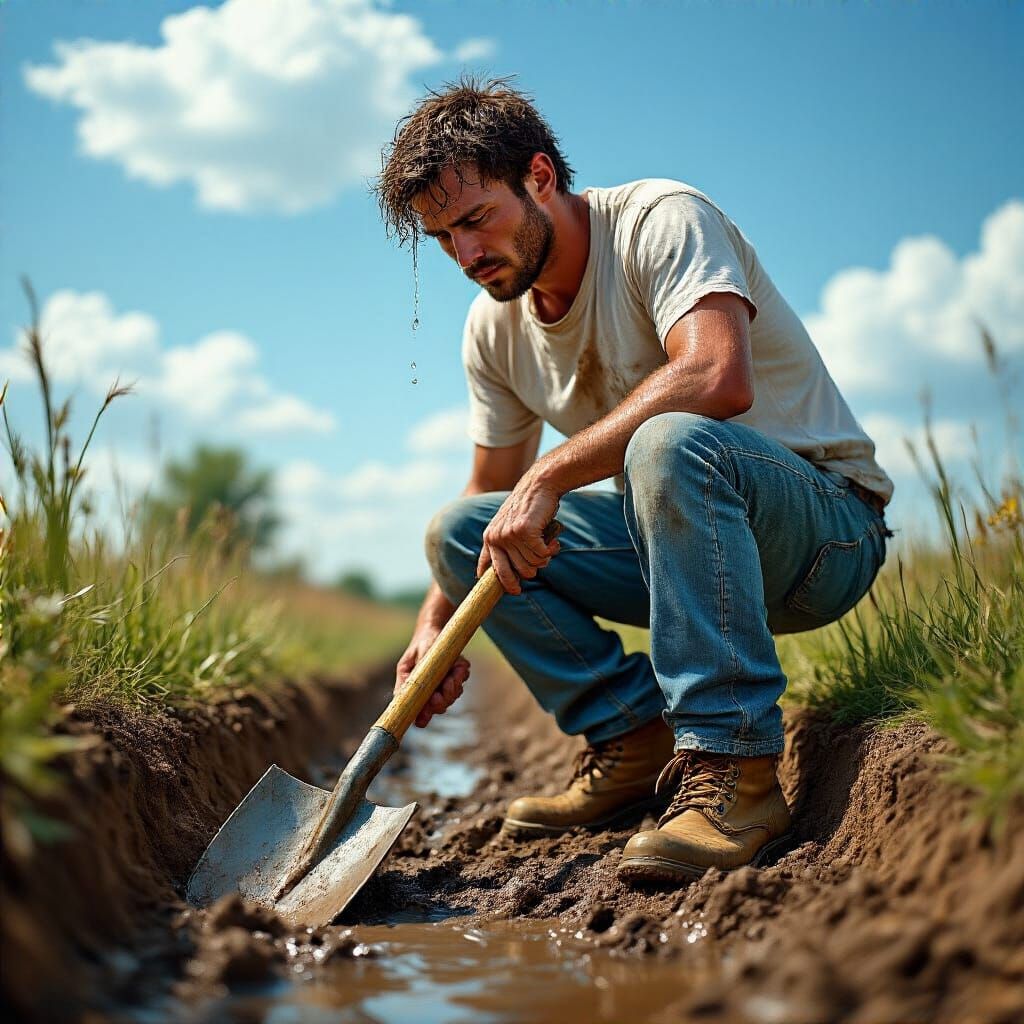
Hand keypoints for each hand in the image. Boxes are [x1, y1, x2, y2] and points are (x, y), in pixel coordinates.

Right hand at [395, 624, 469, 727]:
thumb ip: (407, 680)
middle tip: (447, 684)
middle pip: (440, 706)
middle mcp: (432, 690)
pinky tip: (459, 665)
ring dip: (455, 685)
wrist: (431, 630)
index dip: (425, 714)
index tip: (432, 701)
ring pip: (453, 694)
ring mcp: (445, 683)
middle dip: (445, 698)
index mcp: (416, 690)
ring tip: (454, 673)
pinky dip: (462, 673)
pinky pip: (462, 678)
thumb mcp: (408, 663)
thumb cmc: (418, 646)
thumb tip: (399, 698)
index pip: (420, 712)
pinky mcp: (456, 674)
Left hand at [476, 471, 560, 593]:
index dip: (502, 582)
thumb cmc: (529, 507)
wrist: (539, 484)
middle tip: (541, 559)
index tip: (513, 591)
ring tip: (546, 543)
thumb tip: (514, 572)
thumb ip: (506, 544)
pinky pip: (542, 555)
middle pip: (518, 573)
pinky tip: (554, 542)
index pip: (489, 569)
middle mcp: (496, 538)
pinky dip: (551, 550)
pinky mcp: (524, 532)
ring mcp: (509, 535)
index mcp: (489, 537)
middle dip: (532, 571)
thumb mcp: (509, 524)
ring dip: (544, 557)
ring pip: (532, 564)